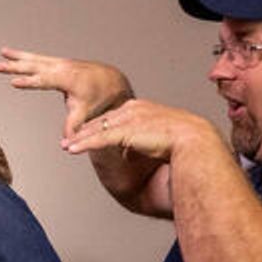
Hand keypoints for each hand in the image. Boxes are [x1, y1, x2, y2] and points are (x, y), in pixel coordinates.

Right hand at [0, 47, 132, 138]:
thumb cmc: (99, 98)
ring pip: (36, 59)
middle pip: (36, 66)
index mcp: (68, 79)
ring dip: (18, 57)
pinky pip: (39, 58)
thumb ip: (73, 127)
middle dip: (17, 67)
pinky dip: (25, 56)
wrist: (112, 81)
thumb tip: (66, 144)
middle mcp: (63, 67)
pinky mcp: (59, 62)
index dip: (29, 82)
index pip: (44, 81)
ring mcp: (61, 63)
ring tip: (2, 53)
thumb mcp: (85, 113)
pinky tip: (13, 54)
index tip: (13, 82)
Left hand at [63, 99, 217, 161]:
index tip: (86, 131)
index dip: (98, 125)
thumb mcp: (159, 137)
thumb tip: (131, 154)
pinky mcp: (126, 131)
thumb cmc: (185, 142)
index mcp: (142, 108)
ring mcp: (129, 119)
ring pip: (97, 129)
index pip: (114, 116)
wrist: (194, 140)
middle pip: (101, 120)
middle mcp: (133, 109)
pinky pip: (99, 139)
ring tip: (66, 145)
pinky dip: (84, 144)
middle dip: (84, 130)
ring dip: (80, 138)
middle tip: (69, 138)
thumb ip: (143, 141)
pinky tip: (72, 150)